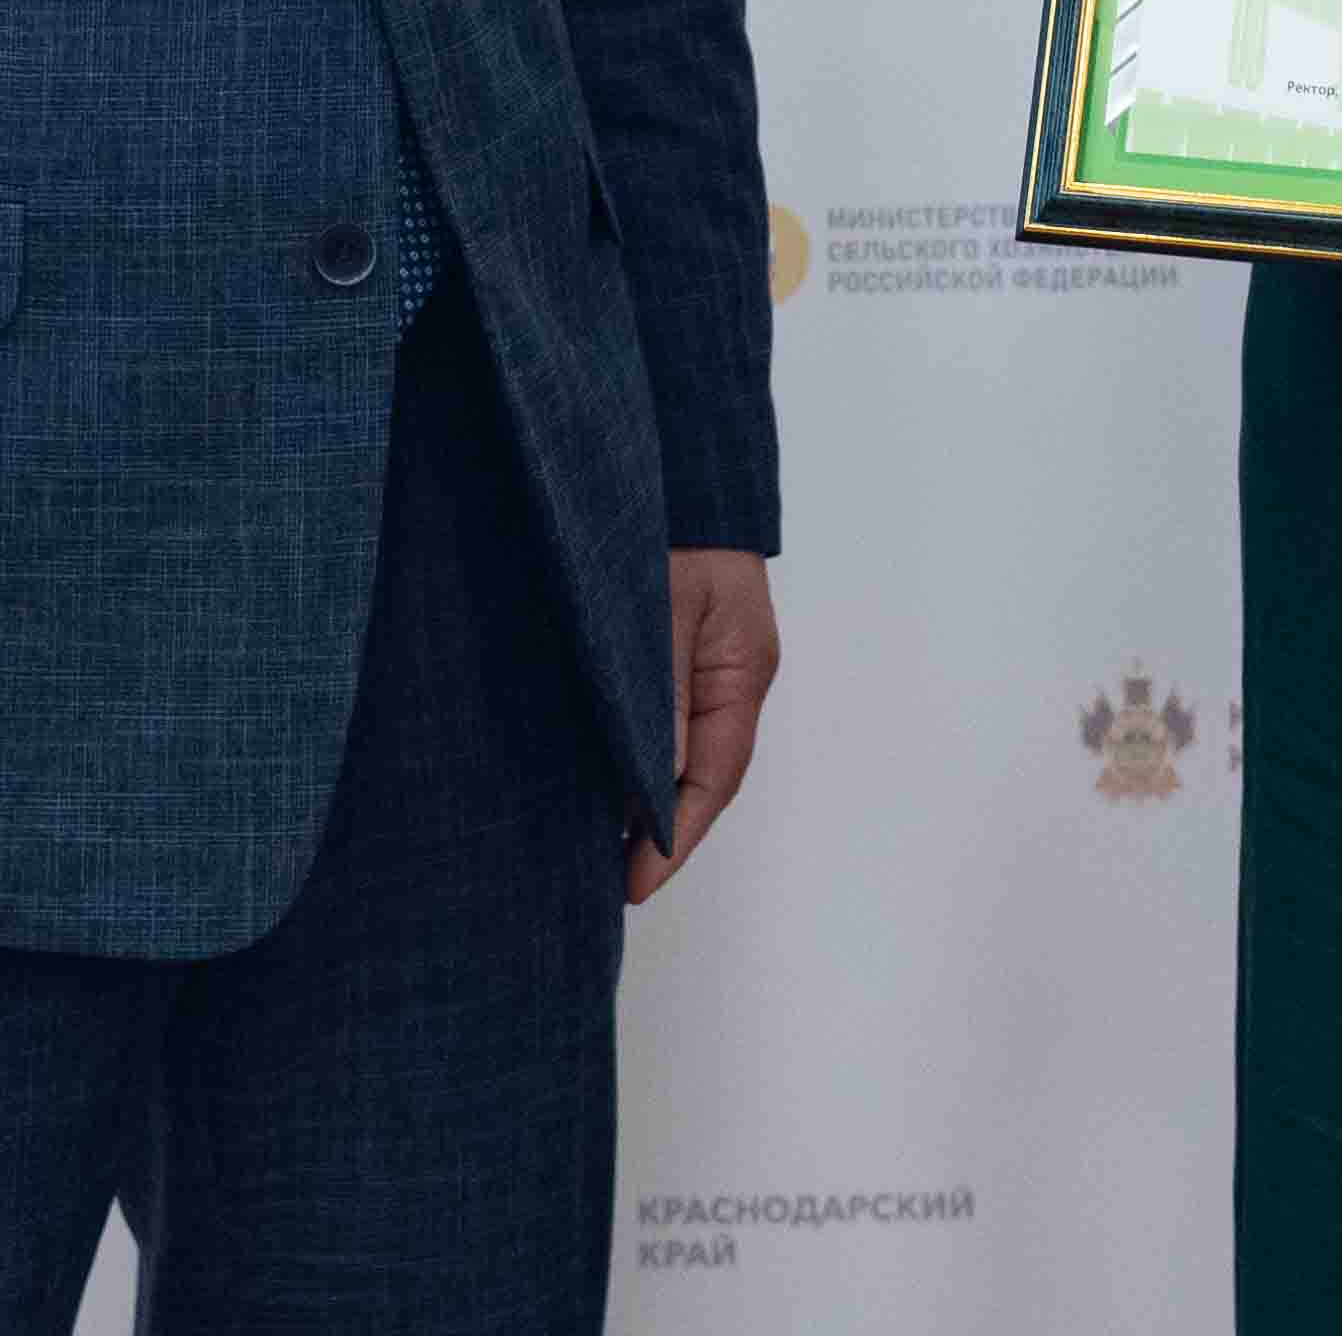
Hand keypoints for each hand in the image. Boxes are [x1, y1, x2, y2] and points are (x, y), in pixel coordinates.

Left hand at [624, 548, 780, 902]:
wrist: (677, 456)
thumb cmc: (668, 517)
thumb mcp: (660, 606)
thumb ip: (659, 694)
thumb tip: (651, 785)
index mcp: (742, 669)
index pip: (715, 776)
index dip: (676, 835)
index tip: (635, 883)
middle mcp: (732, 674)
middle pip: (702, 772)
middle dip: (661, 831)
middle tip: (612, 886)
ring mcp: (707, 660)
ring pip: (680, 747)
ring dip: (644, 795)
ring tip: (598, 849)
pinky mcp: (677, 645)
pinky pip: (663, 716)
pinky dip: (636, 753)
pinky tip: (601, 776)